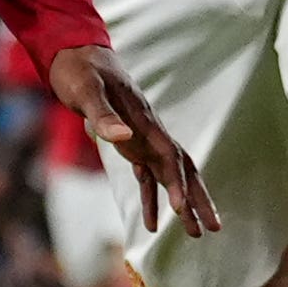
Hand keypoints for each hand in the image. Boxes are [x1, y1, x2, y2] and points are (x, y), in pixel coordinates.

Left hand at [49, 44, 220, 238]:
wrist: (75, 53)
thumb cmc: (79, 69)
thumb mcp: (86, 90)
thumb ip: (104, 115)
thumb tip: (124, 139)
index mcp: (143, 119)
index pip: (169, 155)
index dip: (177, 183)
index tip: (181, 210)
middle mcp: (149, 130)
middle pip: (182, 168)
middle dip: (197, 199)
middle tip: (212, 228)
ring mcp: (142, 137)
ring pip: (170, 175)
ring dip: (182, 203)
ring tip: (194, 234)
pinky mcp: (130, 143)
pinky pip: (147, 175)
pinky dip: (151, 198)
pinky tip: (153, 224)